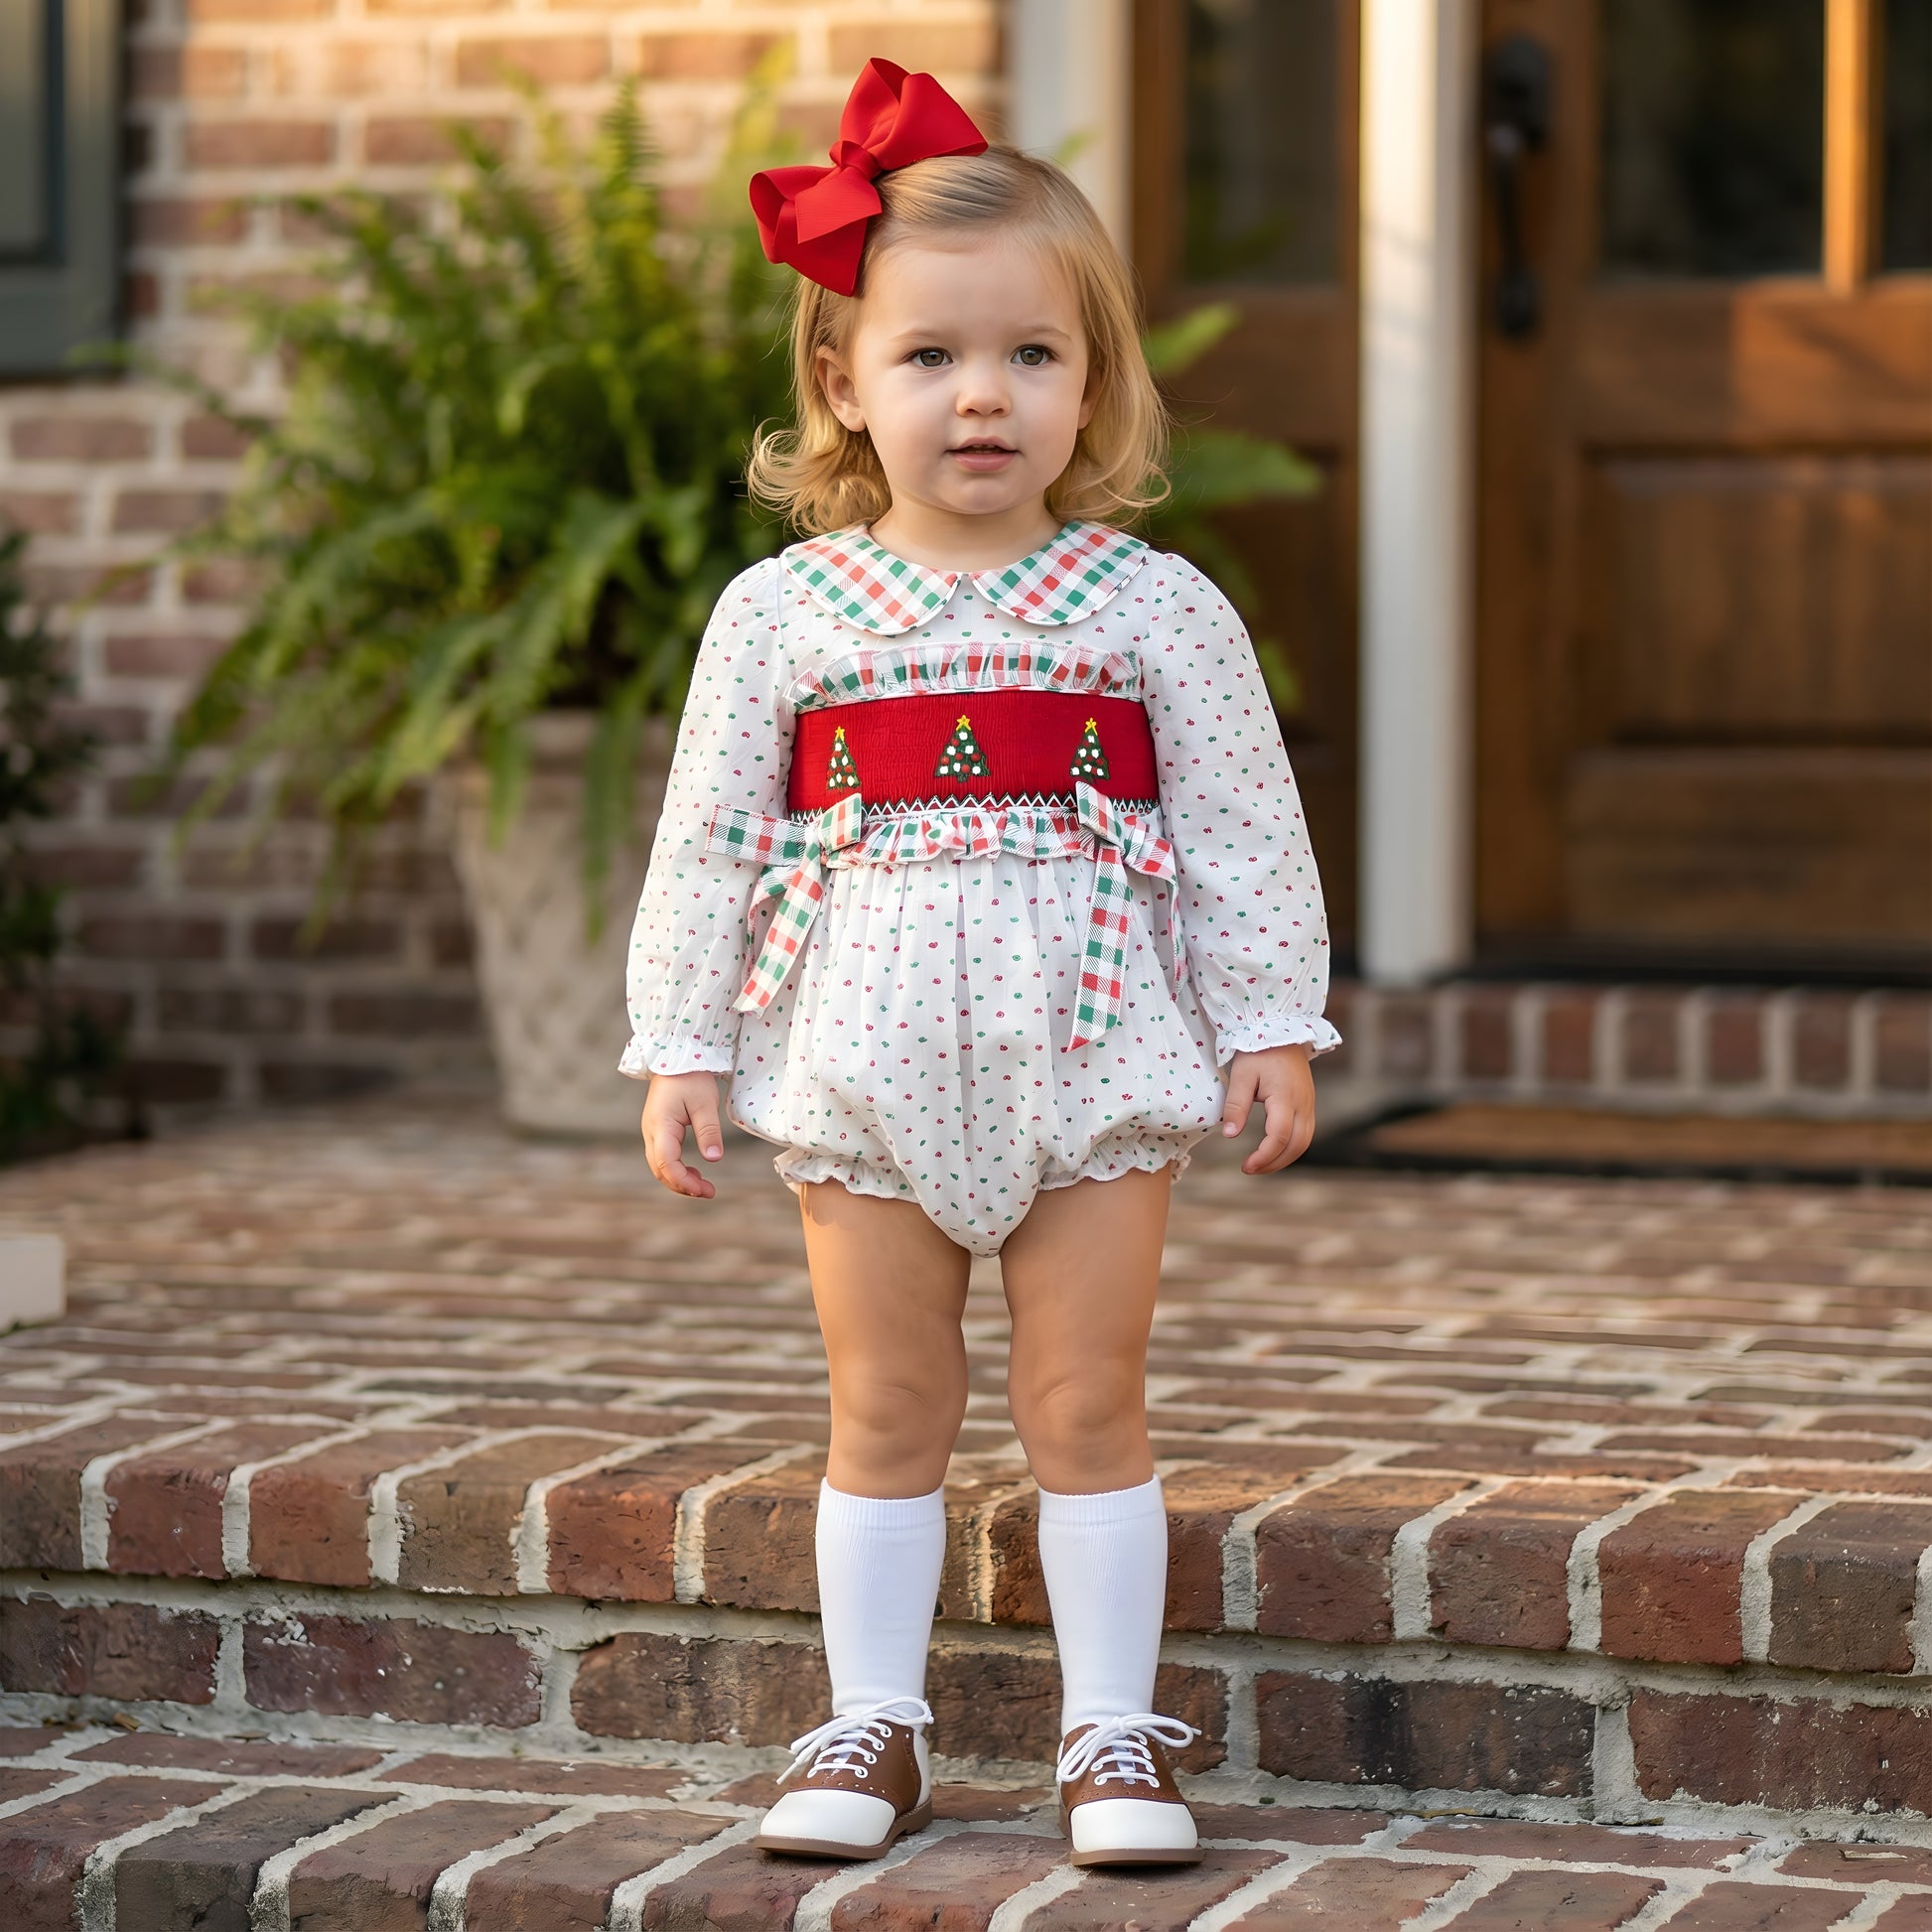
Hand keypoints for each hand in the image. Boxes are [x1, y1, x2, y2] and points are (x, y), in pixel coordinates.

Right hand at [641, 1071, 724, 1198]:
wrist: (677, 1056)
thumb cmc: (691, 1077)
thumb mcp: (705, 1104)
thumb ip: (708, 1132)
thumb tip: (714, 1159)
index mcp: (660, 1126)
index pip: (666, 1164)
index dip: (684, 1182)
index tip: (704, 1190)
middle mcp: (651, 1131)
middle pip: (659, 1170)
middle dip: (682, 1186)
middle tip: (709, 1192)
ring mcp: (651, 1131)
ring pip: (659, 1166)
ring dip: (679, 1179)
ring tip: (703, 1186)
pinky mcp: (657, 1129)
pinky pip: (663, 1156)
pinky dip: (676, 1169)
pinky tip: (694, 1172)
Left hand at [1221, 1043, 1315, 1174]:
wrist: (1281, 1030)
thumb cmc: (1258, 1051)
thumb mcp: (1242, 1076)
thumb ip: (1236, 1106)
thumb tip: (1230, 1135)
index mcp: (1286, 1097)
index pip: (1279, 1137)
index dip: (1264, 1156)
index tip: (1246, 1166)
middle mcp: (1303, 1104)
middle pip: (1297, 1145)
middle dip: (1275, 1163)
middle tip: (1250, 1169)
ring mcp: (1309, 1103)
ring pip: (1305, 1141)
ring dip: (1285, 1158)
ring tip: (1261, 1164)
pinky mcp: (1308, 1103)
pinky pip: (1306, 1132)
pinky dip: (1292, 1147)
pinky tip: (1274, 1151)